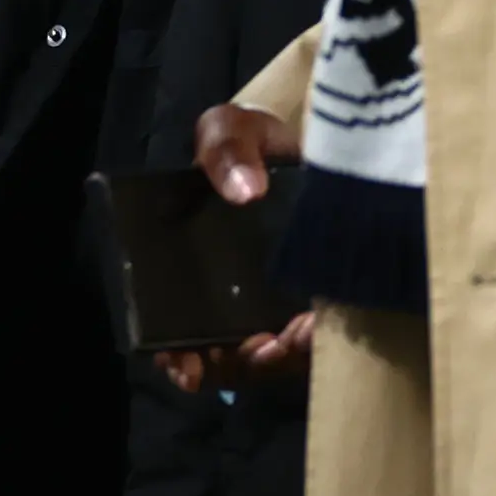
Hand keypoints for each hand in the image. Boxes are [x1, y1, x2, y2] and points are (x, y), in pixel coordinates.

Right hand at [153, 103, 309, 396]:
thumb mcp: (233, 130)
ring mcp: (276, 306)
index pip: (173, 322)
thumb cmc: (261, 142)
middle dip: (232, 365)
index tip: (186, 363)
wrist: (322, 142)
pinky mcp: (320, 308)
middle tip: (254, 350)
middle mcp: (232, 295)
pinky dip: (313, 344)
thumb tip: (244, 192)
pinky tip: (315, 325)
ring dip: (275, 359)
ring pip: (269, 358)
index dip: (175, 352)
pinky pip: (314, 344)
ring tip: (287, 338)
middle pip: (222, 354)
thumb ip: (224, 149)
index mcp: (197, 262)